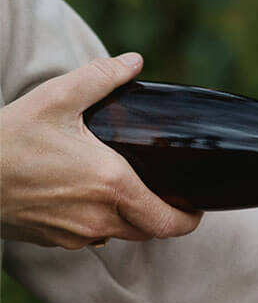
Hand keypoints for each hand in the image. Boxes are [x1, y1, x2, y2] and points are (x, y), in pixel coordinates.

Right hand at [0, 52, 201, 247]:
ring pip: (120, 235)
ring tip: (120, 190)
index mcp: (112, 185)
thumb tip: (134, 61)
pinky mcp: (56, 242)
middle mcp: (100, 218)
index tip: (194, 208)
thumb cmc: (8, 138)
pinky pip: (89, 238)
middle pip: (149, 230)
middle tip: (162, 194)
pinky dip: (96, 221)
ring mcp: (77, 235)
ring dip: (127, 218)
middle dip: (160, 215)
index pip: (169, 221)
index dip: (188, 219)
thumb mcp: (55, 99)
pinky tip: (82, 197)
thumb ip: (100, 79)